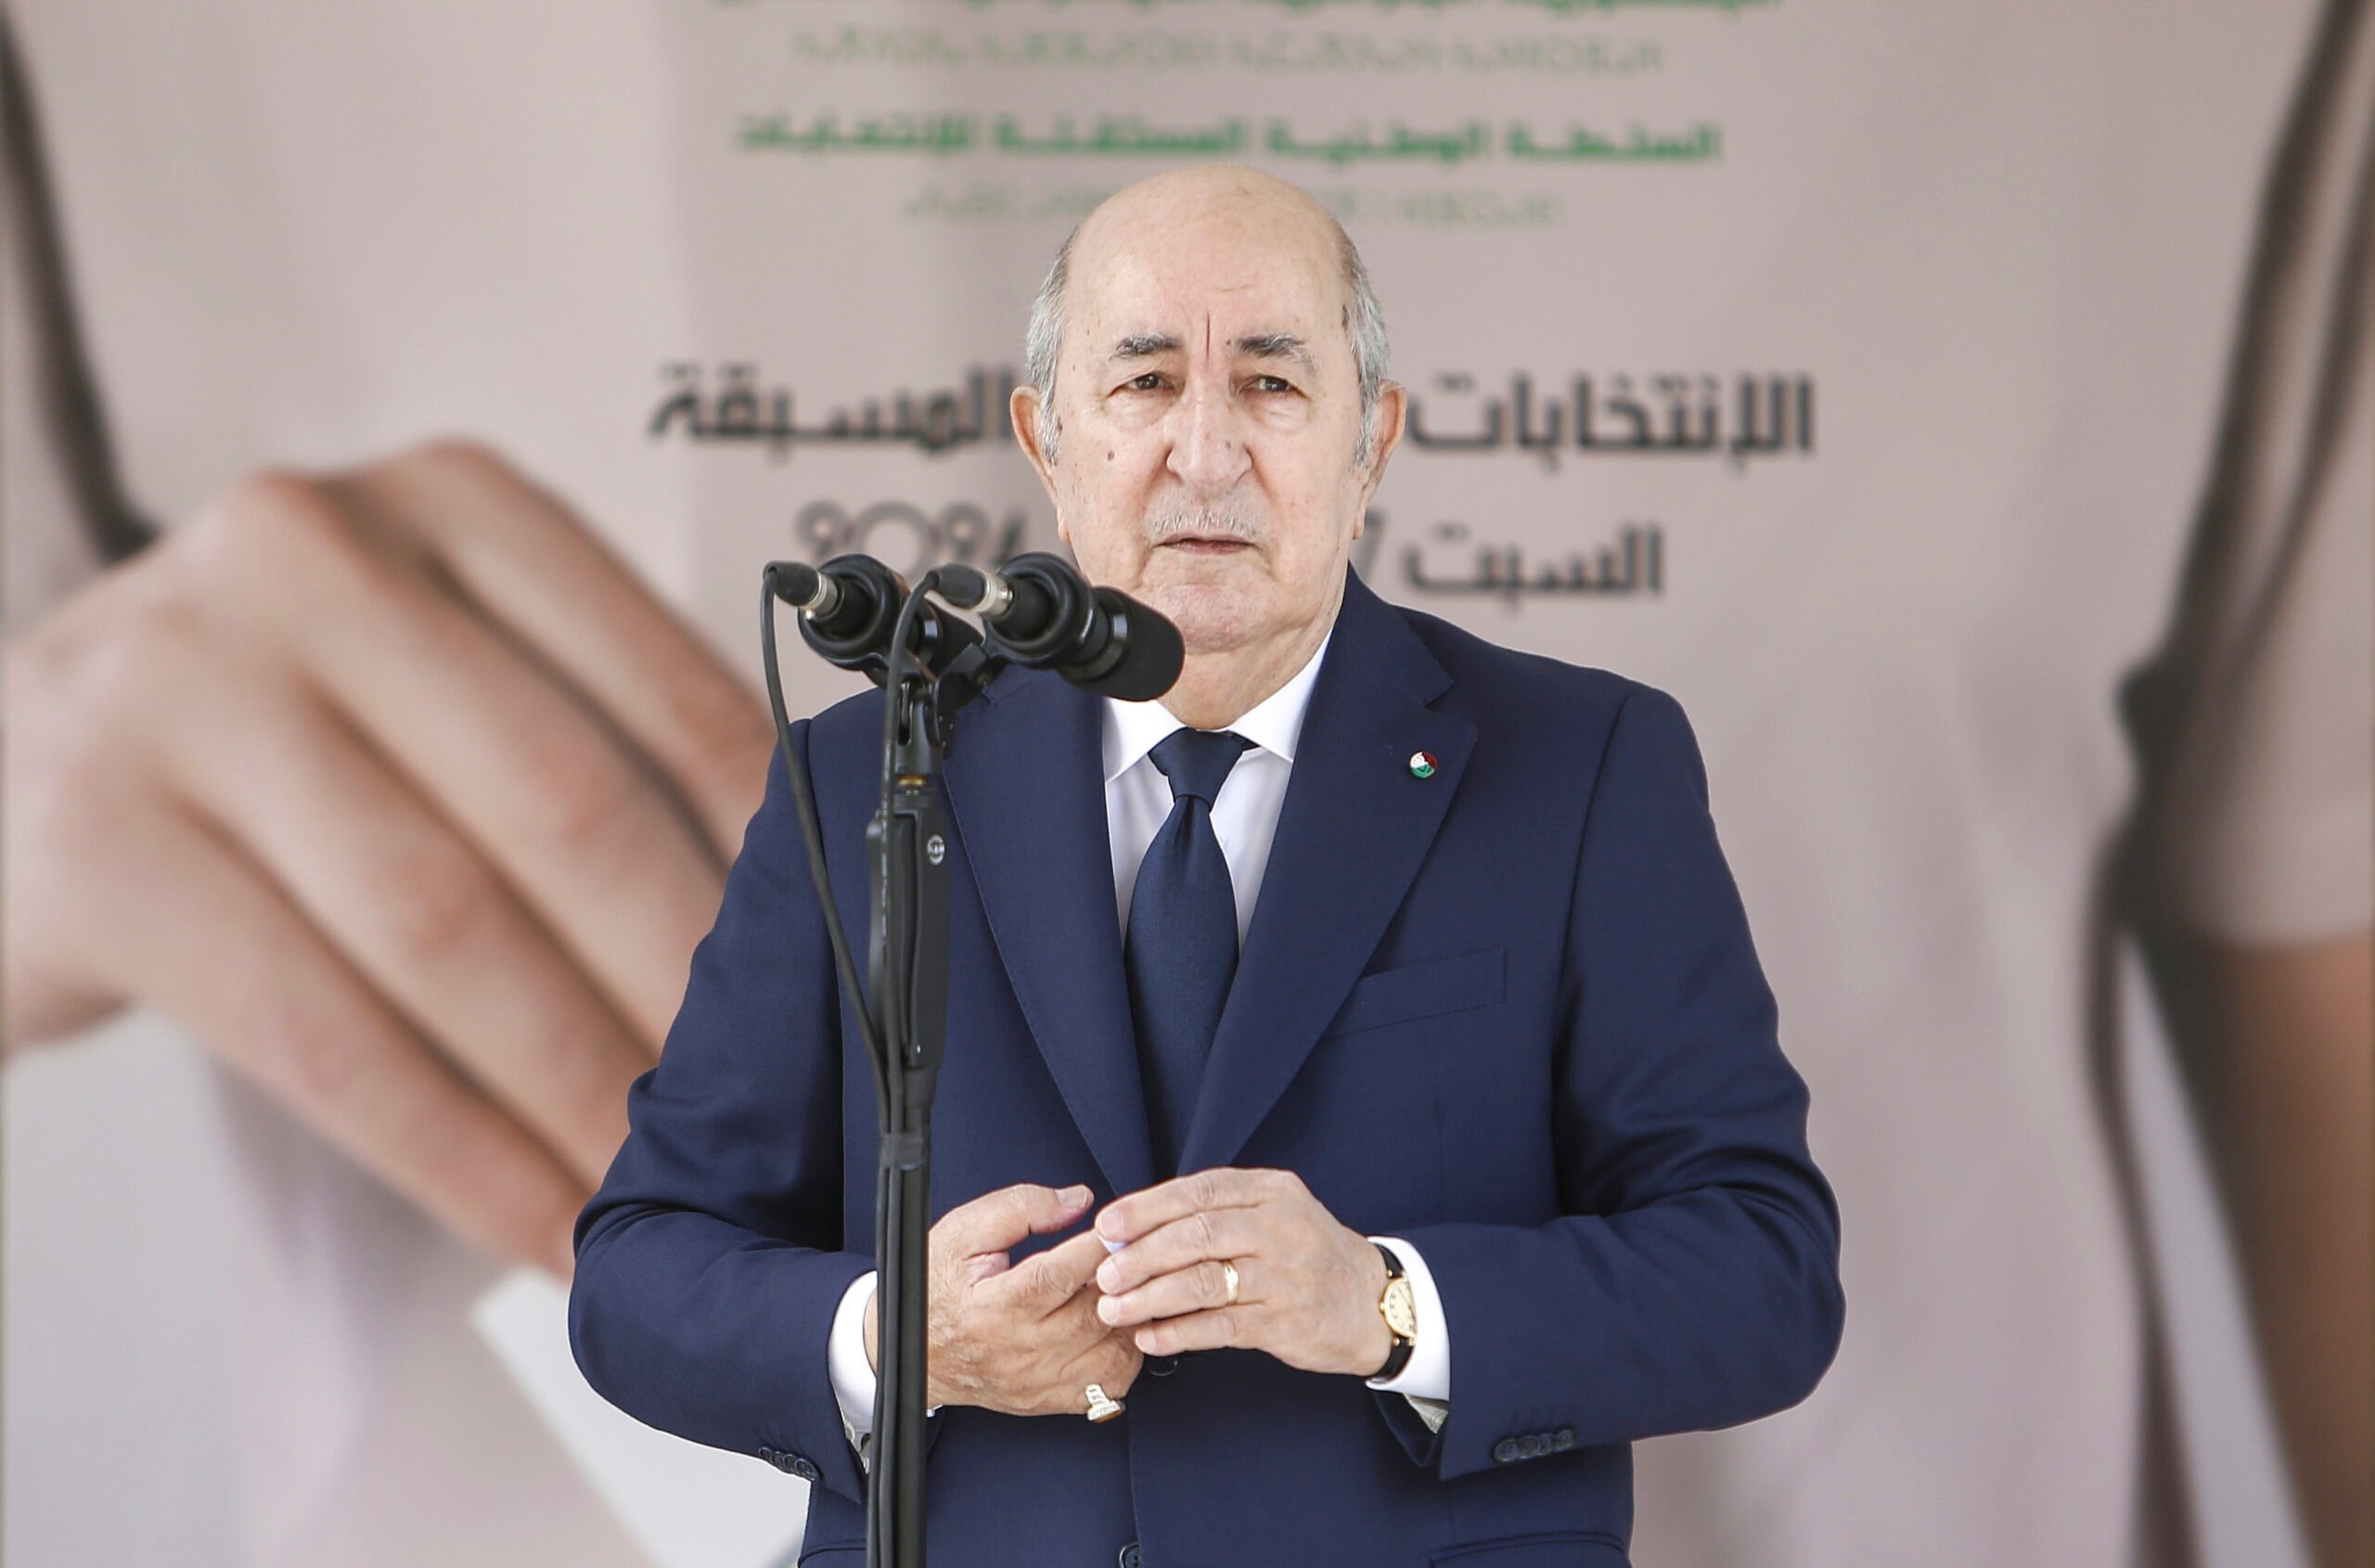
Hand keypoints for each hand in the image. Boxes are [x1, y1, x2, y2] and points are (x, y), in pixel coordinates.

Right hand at [2, 439, 773, 1278]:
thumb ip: (591, 731)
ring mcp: (183, 686)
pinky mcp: (94, 843)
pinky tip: (534, 1219)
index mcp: (450, 501)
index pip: (667, 690)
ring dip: (578, 1086)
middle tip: (767, 1108)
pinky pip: (324, 1036)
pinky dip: (455, 1151)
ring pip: (446, 928)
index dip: (769, 861)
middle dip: (682, 989)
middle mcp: (311, 556)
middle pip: (565, 808)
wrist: (12, 764)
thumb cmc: (286, 727)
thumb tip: (793, 917)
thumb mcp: (437, 661)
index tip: (839, 976)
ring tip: (662, 1181)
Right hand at [865, 1182, 1141, 1416]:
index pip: (1059, 1275)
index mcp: (993, 1307)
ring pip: (1112, 1351)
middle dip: (1123, 1279)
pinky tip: (1118, 1325)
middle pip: (1094, 1314)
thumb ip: (1021, 1207)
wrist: (909, 1351)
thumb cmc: (936, 1287)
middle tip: (1133, 1253)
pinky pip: (1111, 1383)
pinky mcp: (1049, 1399)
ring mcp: (1037, 1381)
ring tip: (1129, 1288)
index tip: (1116, 1226)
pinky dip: (1126, 1353)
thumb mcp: (963, 1231)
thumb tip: (1077, 1201)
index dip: (1096, 1246)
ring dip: (1131, 1316)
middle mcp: (1019, 1350)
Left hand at [1093, 1167, 1392, 1376]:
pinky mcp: (1284, 1322)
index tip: (1107, 1227)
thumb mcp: (1273, 1213)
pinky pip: (1218, 1326)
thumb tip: (1135, 1229)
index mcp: (1271, 1191)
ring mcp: (1284, 1276)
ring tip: (1113, 1309)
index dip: (1146, 1208)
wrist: (1372, 1302)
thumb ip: (1216, 1213)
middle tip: (1104, 1274)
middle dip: (1142, 1256)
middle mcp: (1280, 1227)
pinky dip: (1177, 1332)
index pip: (1199, 1192)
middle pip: (1197, 1235)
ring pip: (1203, 1282)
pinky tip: (1149, 1337)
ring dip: (1150, 1297)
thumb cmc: (1306, 1254)